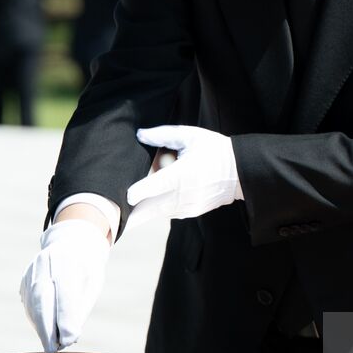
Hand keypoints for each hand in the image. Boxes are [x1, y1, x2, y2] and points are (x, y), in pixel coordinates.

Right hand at [18, 219, 110, 352]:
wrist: (71, 242)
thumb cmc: (87, 267)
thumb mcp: (92, 283)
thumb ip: (81, 307)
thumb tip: (70, 337)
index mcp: (69, 260)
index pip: (66, 292)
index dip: (66, 317)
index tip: (70, 339)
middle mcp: (48, 262)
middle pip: (43, 297)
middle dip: (47, 326)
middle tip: (52, 349)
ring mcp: (33, 269)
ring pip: (32, 302)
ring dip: (40, 326)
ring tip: (50, 344)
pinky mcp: (25, 278)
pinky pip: (28, 301)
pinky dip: (36, 319)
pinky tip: (44, 331)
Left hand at [125, 126, 240, 230]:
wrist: (240, 172)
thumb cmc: (215, 150)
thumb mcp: (191, 136)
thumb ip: (163, 134)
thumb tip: (140, 134)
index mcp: (183, 174)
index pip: (155, 187)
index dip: (137, 192)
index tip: (125, 195)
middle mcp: (184, 194)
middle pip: (150, 209)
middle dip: (130, 214)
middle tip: (111, 218)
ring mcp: (188, 206)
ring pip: (156, 213)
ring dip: (141, 212)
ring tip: (123, 211)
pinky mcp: (191, 212)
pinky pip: (167, 213)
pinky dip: (156, 209)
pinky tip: (147, 203)